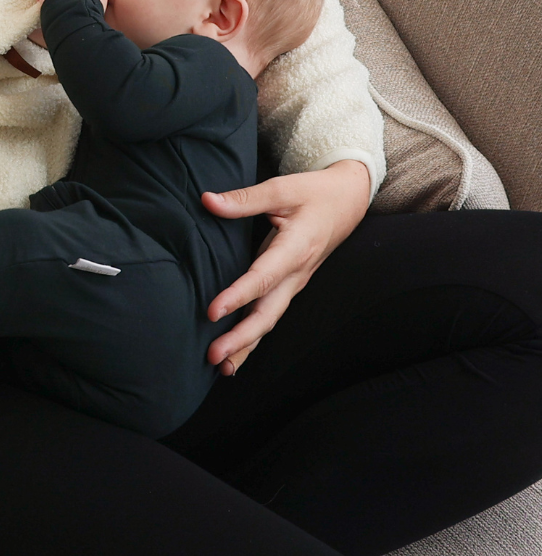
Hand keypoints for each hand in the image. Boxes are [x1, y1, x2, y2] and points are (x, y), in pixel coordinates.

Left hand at [202, 159, 370, 374]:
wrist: (347, 201)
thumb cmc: (314, 193)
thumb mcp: (281, 188)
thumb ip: (244, 199)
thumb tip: (207, 200)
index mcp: (295, 249)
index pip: (262, 278)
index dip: (238, 296)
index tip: (213, 312)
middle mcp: (297, 273)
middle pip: (268, 313)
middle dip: (241, 338)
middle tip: (213, 356)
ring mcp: (295, 283)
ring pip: (270, 320)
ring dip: (247, 345)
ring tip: (221, 367)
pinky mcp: (290, 284)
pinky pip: (271, 314)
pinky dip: (255, 336)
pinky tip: (236, 352)